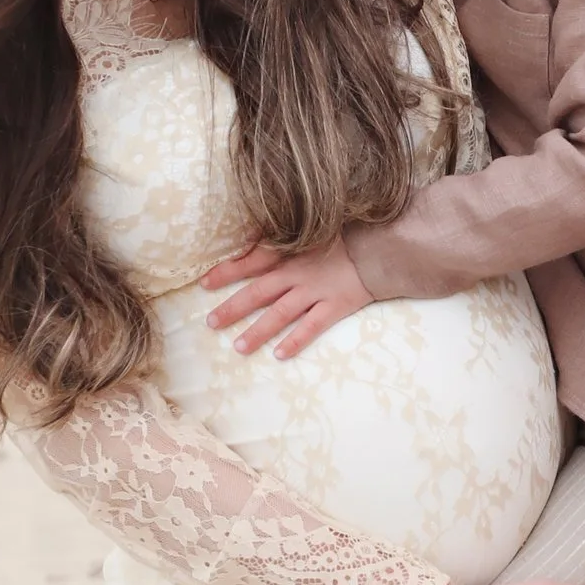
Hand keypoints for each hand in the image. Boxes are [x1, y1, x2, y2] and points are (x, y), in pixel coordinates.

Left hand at [203, 237, 372, 357]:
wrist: (380, 247)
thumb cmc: (345, 235)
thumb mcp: (310, 228)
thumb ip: (280, 233)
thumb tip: (249, 234)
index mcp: (290, 252)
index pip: (251, 262)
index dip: (227, 272)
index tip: (204, 283)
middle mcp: (297, 273)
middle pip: (258, 292)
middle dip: (233, 307)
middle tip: (211, 323)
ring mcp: (315, 292)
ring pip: (280, 314)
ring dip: (258, 331)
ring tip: (238, 347)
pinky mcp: (334, 307)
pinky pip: (311, 327)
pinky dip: (295, 341)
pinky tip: (279, 355)